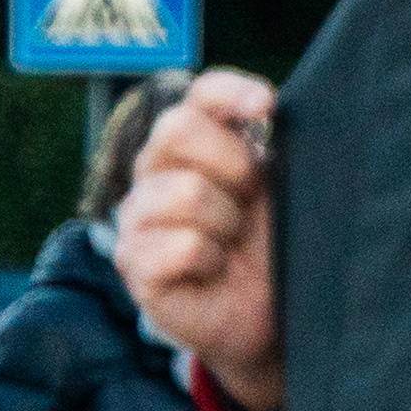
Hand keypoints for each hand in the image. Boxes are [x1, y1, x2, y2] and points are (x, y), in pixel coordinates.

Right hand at [114, 66, 284, 410]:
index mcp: (194, 142)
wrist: (263, 319)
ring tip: (230, 245)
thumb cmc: (269, 248)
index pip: (201, 94)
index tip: (267, 105)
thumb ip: (269, 149)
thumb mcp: (278, 192)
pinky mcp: (133, 261)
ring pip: (185, 192)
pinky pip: (180, 245)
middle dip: (232, 165)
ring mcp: (137, 215)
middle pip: (176, 128)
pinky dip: (210, 261)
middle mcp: (155, 169)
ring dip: (226, 224)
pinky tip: (211, 271)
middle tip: (250, 201)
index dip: (231, 92)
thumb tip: (272, 110)